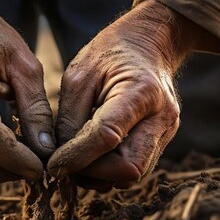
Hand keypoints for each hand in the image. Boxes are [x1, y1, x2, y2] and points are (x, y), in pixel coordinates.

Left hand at [48, 0, 201, 190]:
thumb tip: (59, 159)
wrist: (148, 43)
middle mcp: (161, 116)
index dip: (77, 157)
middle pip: (129, 167)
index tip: (53, 165)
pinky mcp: (163, 140)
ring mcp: (166, 130)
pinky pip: (137, 167)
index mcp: (140, 91)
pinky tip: (94, 156)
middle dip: (93, 173)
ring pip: (134, 174)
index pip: (107, 136)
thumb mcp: (78, 76)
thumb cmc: (110, 54)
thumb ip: (68, 119)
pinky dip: (112, 170)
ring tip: (78, 160)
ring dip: (102, 175)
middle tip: (66, 164)